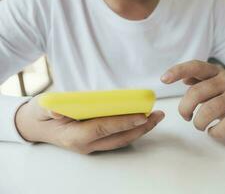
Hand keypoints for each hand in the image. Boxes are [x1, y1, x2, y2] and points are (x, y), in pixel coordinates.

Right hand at [15, 95, 164, 153]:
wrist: (37, 128)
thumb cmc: (41, 116)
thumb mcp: (41, 108)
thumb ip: (49, 109)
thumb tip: (58, 111)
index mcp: (75, 136)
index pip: (103, 128)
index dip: (123, 122)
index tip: (142, 115)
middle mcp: (86, 144)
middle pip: (119, 138)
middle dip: (141, 128)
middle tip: (158, 116)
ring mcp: (92, 145)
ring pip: (122, 139)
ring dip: (140, 129)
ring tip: (155, 117)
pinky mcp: (96, 142)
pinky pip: (118, 137)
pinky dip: (131, 129)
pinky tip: (141, 120)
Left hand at [161, 60, 224, 137]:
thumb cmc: (224, 98)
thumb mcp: (211, 86)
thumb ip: (197, 82)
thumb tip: (184, 79)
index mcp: (215, 72)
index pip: (196, 66)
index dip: (178, 71)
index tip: (163, 80)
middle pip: (197, 92)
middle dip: (185, 108)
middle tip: (186, 116)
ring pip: (210, 110)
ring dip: (199, 122)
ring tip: (200, 125)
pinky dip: (214, 132)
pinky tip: (212, 131)